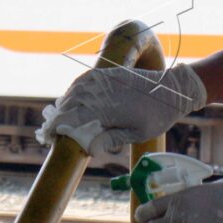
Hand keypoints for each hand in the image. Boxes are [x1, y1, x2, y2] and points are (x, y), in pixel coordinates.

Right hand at [35, 64, 206, 153]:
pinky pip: (86, 79)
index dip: (58, 128)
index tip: (48, 137)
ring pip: (75, 90)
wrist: (174, 89)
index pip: (74, 118)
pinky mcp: (111, 73)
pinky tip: (70, 98)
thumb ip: (111, 139)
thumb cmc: (158, 116)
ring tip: (56, 117)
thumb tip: (88, 149)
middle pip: (70, 104)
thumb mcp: (136, 134)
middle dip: (57, 118)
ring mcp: (106, 80)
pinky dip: (74, 89)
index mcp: (108, 109)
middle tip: (48, 131)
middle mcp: (104, 92)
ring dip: (63, 103)